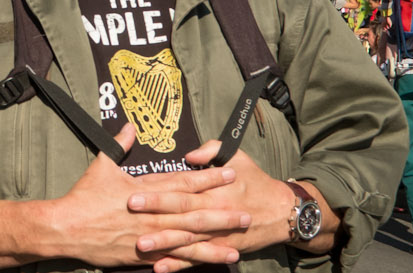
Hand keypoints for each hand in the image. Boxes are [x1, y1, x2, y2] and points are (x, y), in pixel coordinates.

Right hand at [43, 125, 242, 269]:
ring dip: (213, 244)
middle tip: (246, 214)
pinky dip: (188, 262)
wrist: (66, 228)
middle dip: (221, 214)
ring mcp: (148, 237)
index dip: (209, 178)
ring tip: (235, 247)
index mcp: (145, 191)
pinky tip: (206, 265)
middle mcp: (151, 215)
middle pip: (193, 214)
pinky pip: (170, 259)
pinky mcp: (140, 255)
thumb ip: (120, 145)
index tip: (229, 173)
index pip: (183, 183)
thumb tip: (130, 127)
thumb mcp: (101, 165)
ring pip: (187, 242)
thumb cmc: (83, 197)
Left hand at [132, 143, 296, 263]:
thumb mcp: (238, 157)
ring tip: (140, 245)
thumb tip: (190, 156)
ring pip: (187, 239)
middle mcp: (214, 211)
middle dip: (155, 212)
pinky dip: (179, 264)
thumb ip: (212, 151)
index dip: (160, 188)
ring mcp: (217, 233)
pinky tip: (160, 267)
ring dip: (164, 243)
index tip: (136, 188)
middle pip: (181, 212)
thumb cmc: (257, 181)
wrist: (283, 212)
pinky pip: (197, 258)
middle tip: (130, 210)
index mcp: (215, 189)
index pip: (182, 188)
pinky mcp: (220, 249)